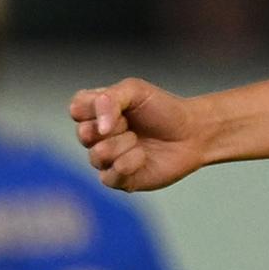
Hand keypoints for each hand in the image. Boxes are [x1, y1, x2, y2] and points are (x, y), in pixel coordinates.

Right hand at [70, 79, 213, 192]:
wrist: (192, 133)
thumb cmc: (164, 110)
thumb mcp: (134, 90)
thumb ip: (109, 99)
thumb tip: (99, 128)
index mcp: (97, 111)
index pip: (76, 109)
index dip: (96, 109)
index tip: (120, 106)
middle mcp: (97, 136)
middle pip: (83, 134)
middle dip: (113, 127)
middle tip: (132, 124)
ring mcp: (106, 159)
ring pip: (97, 155)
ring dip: (123, 145)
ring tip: (139, 141)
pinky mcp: (118, 179)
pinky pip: (109, 176)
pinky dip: (129, 164)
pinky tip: (143, 157)